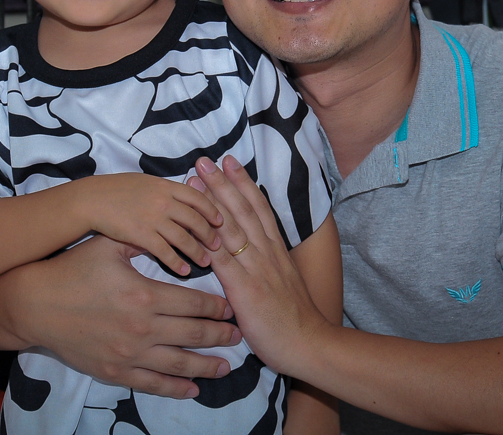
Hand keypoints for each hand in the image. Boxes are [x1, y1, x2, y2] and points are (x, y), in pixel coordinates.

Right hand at [7, 235, 241, 396]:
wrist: (34, 305)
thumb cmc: (71, 271)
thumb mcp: (109, 245)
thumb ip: (142, 239)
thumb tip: (169, 227)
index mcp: (146, 295)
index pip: (195, 303)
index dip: (217, 307)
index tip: (231, 307)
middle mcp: (143, 329)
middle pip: (195, 335)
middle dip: (221, 335)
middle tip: (238, 334)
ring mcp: (130, 355)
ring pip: (180, 364)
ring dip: (207, 366)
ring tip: (226, 366)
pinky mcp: (115, 372)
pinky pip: (153, 384)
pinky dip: (176, 387)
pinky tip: (193, 388)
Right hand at [83, 173, 222, 275]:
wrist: (92, 199)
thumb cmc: (115, 189)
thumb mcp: (144, 182)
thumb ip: (164, 190)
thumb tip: (181, 197)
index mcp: (165, 185)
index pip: (197, 197)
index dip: (211, 209)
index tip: (220, 220)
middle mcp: (164, 201)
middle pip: (195, 219)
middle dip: (209, 234)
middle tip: (218, 245)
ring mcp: (154, 219)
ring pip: (184, 237)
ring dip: (197, 251)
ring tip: (206, 262)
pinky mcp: (142, 235)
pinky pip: (165, 251)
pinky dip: (177, 262)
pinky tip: (184, 271)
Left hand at [191, 156, 331, 376]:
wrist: (308, 343)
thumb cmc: (294, 317)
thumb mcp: (283, 280)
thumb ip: (268, 263)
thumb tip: (253, 251)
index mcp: (276, 249)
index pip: (259, 208)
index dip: (243, 183)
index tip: (230, 162)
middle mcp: (267, 252)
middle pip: (243, 209)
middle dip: (223, 182)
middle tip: (205, 159)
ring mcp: (256, 268)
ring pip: (232, 226)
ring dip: (212, 201)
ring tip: (196, 178)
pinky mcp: (245, 289)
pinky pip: (224, 260)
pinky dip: (207, 240)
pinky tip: (194, 225)